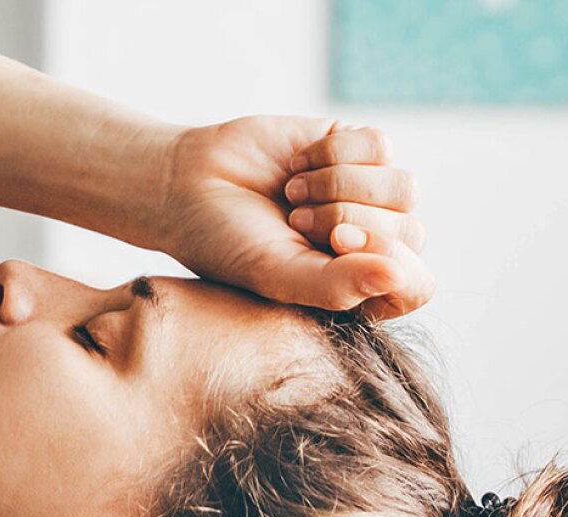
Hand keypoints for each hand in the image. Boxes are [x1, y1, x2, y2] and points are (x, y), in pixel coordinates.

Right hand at [161, 116, 432, 320]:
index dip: (383, 261)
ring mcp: (368, 195)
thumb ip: (337, 286)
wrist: (187, 184)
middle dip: (347, 220)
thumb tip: (399, 276)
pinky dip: (333, 153)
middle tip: (294, 221)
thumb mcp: (276, 275)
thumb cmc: (226, 243)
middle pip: (409, 233)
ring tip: (293, 194)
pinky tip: (297, 163)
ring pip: (403, 188)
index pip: (414, 284)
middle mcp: (371, 243)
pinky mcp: (356, 148)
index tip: (333, 244)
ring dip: (339, 187)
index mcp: (356, 287)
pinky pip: (380, 146)